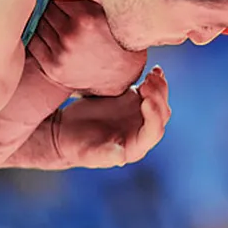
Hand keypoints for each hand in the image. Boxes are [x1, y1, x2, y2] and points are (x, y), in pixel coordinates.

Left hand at [29, 0, 147, 95]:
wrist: (122, 73)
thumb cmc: (114, 36)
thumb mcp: (106, 11)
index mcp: (86, 17)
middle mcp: (72, 34)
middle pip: (45, 8)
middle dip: (44, 1)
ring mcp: (62, 53)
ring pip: (38, 24)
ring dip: (38, 17)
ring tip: (39, 12)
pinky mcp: (54, 68)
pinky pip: (33, 44)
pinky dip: (33, 35)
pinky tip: (39, 29)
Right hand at [55, 66, 171, 167]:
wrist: (66, 131)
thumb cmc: (76, 146)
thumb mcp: (87, 153)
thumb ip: (104, 155)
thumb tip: (121, 158)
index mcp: (136, 147)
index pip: (154, 132)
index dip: (154, 117)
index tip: (146, 101)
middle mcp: (142, 130)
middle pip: (161, 114)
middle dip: (158, 97)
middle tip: (148, 82)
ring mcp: (139, 114)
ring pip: (159, 100)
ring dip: (159, 87)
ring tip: (151, 74)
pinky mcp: (132, 100)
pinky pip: (150, 89)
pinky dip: (154, 80)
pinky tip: (154, 70)